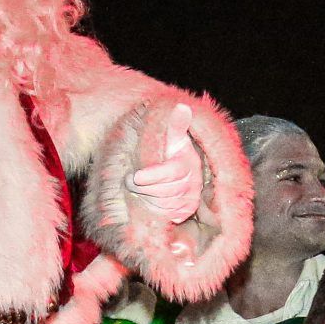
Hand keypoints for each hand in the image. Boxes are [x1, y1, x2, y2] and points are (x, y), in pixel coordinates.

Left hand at [129, 104, 202, 224]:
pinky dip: (153, 209)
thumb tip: (182, 107)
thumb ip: (175, 124)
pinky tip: (148, 200)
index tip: (134, 176)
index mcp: (190, 162)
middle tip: (131, 180)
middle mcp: (193, 183)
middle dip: (144, 188)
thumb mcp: (171, 136)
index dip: (151, 176)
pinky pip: (166, 216)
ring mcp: (189, 199)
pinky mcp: (184, 212)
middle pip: (165, 192)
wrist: (174, 170)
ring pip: (164, 205)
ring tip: (139, 189)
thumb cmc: (169, 151)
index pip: (172, 173)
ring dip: (146, 198)